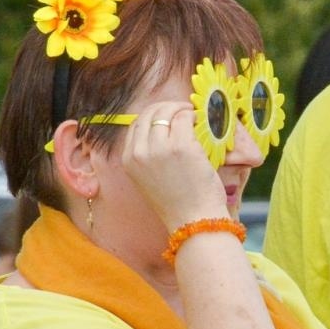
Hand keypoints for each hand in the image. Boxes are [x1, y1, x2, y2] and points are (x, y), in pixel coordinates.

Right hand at [120, 100, 227, 231]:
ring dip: (181, 109)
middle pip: (148, 113)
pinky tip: (200, 123)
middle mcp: (139, 152)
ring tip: (193, 116)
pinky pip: (184, 118)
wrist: (193, 221)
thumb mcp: (149, 179)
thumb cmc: (178, 203)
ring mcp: (159, 148)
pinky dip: (193, 116)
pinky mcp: (180, 146)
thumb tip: (164, 127)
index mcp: (129, 160)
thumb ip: (149, 155)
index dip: (154, 116)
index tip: (169, 117)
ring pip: (166, 112)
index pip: (136, 124)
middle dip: (166, 107)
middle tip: (184, 111)